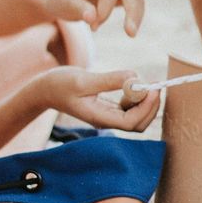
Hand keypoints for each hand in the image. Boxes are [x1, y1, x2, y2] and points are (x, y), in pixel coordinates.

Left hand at [31, 0, 145, 36]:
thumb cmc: (60, 0)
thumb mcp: (65, 4)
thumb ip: (80, 9)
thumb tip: (93, 18)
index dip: (104, 12)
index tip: (92, 27)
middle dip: (132, 13)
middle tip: (130, 34)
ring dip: (137, 15)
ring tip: (131, 34)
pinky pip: (133, 2)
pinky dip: (135, 15)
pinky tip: (130, 28)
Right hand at [39, 68, 159, 131]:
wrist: (45, 89)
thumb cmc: (60, 84)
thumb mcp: (83, 80)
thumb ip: (109, 80)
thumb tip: (134, 77)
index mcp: (99, 118)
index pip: (131, 122)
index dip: (146, 108)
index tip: (152, 89)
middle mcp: (106, 120)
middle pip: (138, 124)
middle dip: (151, 107)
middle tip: (156, 85)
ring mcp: (108, 115)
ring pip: (136, 118)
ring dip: (146, 103)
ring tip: (148, 83)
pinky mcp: (108, 108)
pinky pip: (130, 109)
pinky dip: (138, 98)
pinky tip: (134, 84)